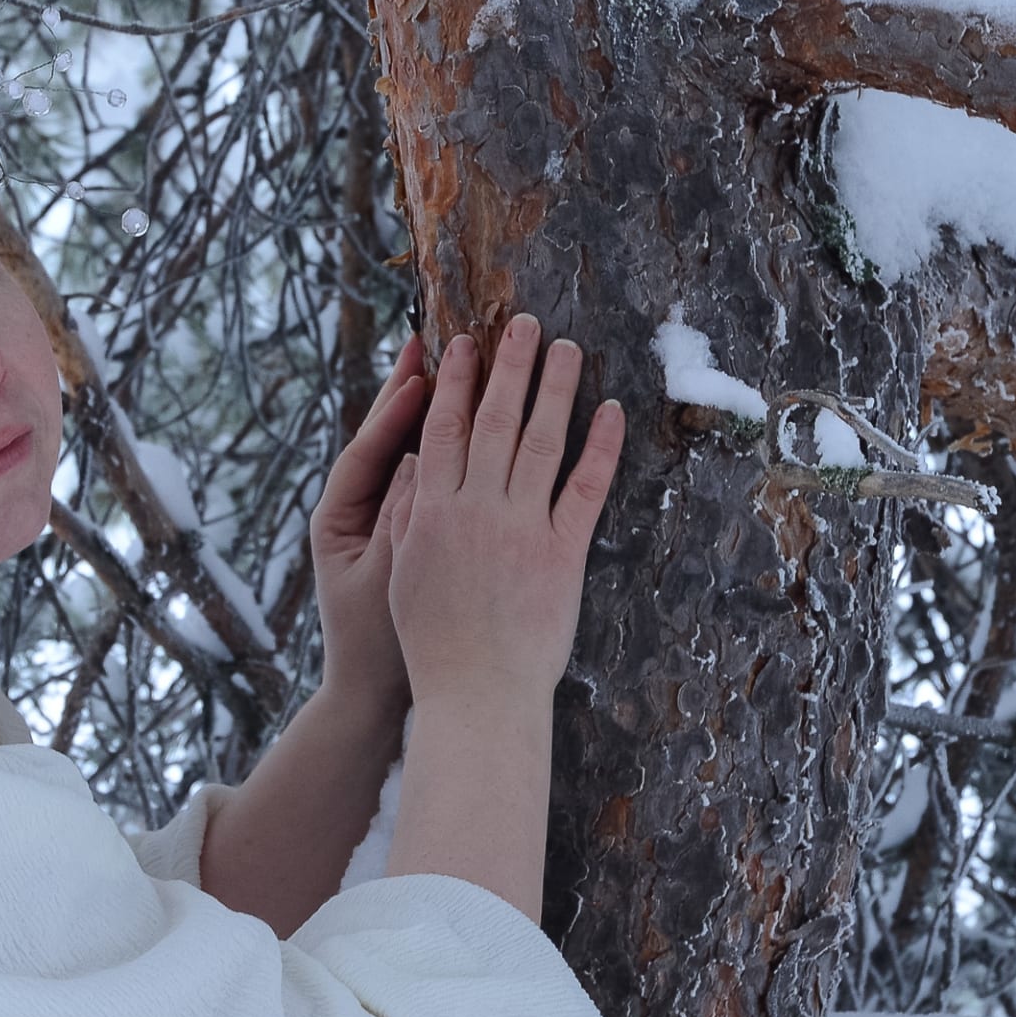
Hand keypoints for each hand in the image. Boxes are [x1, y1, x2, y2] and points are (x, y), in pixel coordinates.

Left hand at [307, 331, 429, 718]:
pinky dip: (454, 453)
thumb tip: (420, 461)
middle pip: (389, 439)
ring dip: (441, 413)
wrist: (381, 699)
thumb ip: (403, 522)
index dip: (394, 410)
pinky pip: (435, 483)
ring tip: (465, 365)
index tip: (420, 370)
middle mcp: (359, 513)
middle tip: (437, 343)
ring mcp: (388, 524)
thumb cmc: (379, 647)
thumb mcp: (389, 580)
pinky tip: (484, 425)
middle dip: (414, 393)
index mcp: (339, 517)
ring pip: (417, 456)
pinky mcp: (414, 538)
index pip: (367, 449)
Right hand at [386, 318, 623, 707]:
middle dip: (508, 366)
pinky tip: (611, 412)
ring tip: (565, 348)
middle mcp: (476, 511)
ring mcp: (522, 530)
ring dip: (554, 389)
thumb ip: (412, 514)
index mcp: (431, 512)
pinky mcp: (563, 555)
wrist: (475, 694)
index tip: (463, 344)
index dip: (454, 382)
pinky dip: (600, 448)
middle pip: (493, 421)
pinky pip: (586, 490)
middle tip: (522, 322)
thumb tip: (418, 463)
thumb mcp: (405, 570)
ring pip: (540, 442)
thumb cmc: (433, 642)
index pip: (442, 429)